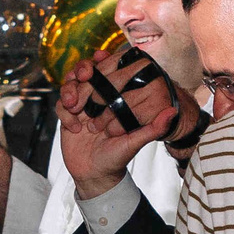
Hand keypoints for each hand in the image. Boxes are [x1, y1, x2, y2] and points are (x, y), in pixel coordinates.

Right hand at [57, 48, 178, 199]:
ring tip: (74, 104)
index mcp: (114, 99)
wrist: (96, 175)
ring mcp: (81, 107)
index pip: (107, 71)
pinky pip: (60, 106)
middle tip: (84, 75)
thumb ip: (153, 127)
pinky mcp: (67, 117)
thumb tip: (173, 112)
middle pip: (84, 72)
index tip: (100, 57)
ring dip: (70, 89)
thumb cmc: (118, 157)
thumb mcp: (136, 142)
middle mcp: (97, 99)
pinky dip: (65, 113)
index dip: (102, 61)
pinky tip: (74, 128)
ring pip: (69, 85)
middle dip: (81, 69)